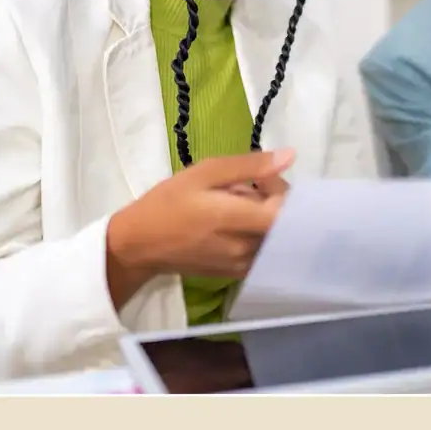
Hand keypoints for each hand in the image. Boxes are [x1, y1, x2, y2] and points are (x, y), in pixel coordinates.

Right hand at [105, 148, 295, 307]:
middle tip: (247, 186)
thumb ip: (249, 166)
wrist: (140, 244)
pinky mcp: (237, 273)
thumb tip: (290, 156)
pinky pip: (262, 250)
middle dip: (274, 200)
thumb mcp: (204, 173)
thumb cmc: (168, 203)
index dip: (282, 189)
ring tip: (237, 206)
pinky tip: (234, 224)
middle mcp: (247, 247)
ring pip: (274, 237)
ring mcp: (243, 264)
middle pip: (285, 222)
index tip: (261, 177)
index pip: (289, 209)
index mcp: (239, 220)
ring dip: (264, 218)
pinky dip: (256, 234)